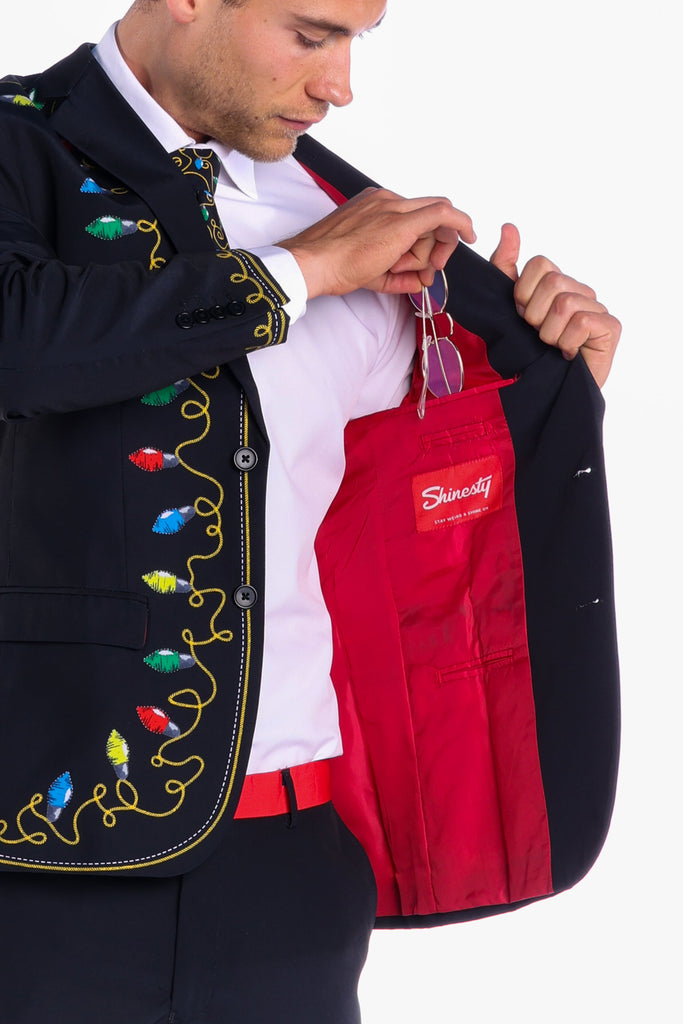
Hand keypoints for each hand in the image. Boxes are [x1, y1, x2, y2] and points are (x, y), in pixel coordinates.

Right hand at [279, 188, 474, 299]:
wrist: (314, 263)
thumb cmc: (331, 265)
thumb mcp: (371, 269)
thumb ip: (399, 274)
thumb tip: (421, 282)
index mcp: (375, 205)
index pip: (415, 215)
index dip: (428, 240)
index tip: (426, 262)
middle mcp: (386, 200)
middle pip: (429, 216)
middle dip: (437, 245)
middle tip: (430, 270)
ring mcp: (393, 207)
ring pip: (433, 224)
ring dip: (427, 254)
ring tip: (398, 269)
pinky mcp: (401, 221)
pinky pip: (443, 215)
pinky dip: (461, 224)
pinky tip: (472, 235)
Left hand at [490, 223, 620, 387]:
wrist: (546, 392)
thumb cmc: (528, 352)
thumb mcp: (506, 308)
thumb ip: (504, 268)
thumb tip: (508, 228)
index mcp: (556, 283)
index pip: (539, 264)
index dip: (523, 294)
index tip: (522, 317)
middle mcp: (579, 290)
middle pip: (552, 283)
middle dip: (534, 317)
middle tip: (537, 335)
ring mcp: (597, 306)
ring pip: (564, 305)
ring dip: (549, 334)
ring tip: (552, 347)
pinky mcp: (610, 326)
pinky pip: (582, 321)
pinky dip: (567, 342)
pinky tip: (568, 354)